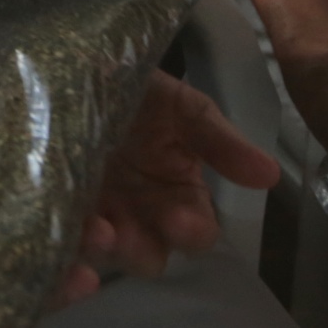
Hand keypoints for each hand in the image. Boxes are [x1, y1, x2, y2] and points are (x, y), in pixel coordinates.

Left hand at [62, 70, 279, 303]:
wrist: (79, 68)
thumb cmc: (139, 88)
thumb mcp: (183, 108)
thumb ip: (221, 141)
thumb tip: (271, 176)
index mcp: (178, 193)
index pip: (196, 230)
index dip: (191, 231)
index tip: (179, 219)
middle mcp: (141, 215)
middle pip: (149, 253)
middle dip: (140, 248)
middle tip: (125, 234)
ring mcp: (97, 218)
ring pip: (104, 256)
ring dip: (101, 250)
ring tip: (93, 228)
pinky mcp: (55, 217)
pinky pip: (61, 250)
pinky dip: (62, 258)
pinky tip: (58, 243)